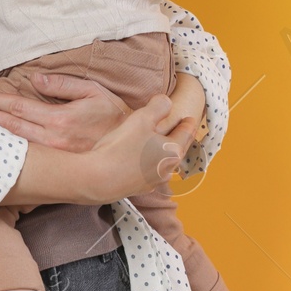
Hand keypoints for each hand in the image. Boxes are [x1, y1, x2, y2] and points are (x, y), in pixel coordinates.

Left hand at [0, 74, 131, 152]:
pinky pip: (29, 153)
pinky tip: (2, 143)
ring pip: (18, 143)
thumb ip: (63, 85)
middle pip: (13, 128)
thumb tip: (36, 80)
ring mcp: (54, 155)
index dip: (0, 101)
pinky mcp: (58, 163)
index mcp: (60, 120)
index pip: (21, 109)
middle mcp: (53, 140)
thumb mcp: (92, 91)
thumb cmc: (113, 116)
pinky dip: (12, 146)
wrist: (133, 148)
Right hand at [78, 95, 198, 203]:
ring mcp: (153, 181)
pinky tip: (144, 161)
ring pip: (165, 163)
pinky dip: (152, 163)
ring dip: (166, 152)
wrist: (98, 179)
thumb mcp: (141, 119)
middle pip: (178, 150)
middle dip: (181, 139)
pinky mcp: (139, 188)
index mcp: (172, 151)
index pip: (186, 134)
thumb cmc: (122, 147)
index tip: (192, 118)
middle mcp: (167, 169)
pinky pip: (151, 172)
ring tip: (163, 145)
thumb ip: (158, 107)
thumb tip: (167, 101)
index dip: (189, 124)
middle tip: (183, 130)